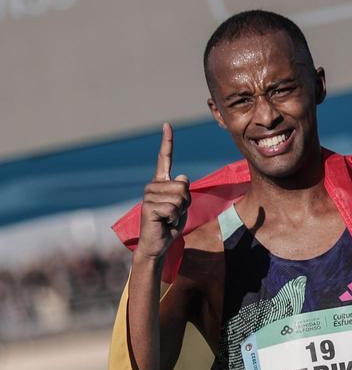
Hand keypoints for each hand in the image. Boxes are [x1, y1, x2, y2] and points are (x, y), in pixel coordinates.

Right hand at [135, 123, 190, 264]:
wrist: (158, 244)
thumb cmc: (170, 224)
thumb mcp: (184, 206)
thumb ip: (185, 192)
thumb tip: (183, 177)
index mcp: (162, 182)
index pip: (165, 159)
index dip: (167, 142)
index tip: (167, 125)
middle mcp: (153, 185)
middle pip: (184, 186)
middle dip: (186, 203)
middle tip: (174, 213)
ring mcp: (148, 195)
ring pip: (180, 198)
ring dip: (179, 212)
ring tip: (168, 218)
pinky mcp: (148, 206)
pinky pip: (173, 208)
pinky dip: (174, 219)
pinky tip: (164, 222)